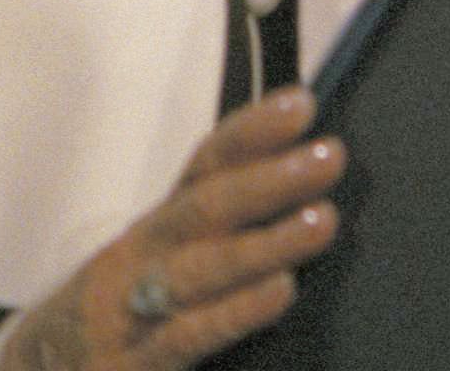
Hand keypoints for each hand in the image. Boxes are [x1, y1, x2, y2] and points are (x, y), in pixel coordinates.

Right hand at [1, 87, 346, 370]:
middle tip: (330, 155)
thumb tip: (300, 179)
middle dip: (269, 180)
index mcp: (157, 225)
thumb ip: (219, 225)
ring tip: (321, 220)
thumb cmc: (119, 310)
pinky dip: (235, 312)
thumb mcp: (158, 258)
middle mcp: (143, 257)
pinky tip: (280, 291)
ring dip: (263, 243)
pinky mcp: (132, 365)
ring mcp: (133, 309)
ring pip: (199, 269)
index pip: (205, 165)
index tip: (301, 104)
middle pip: (204, 209)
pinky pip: (188, 335)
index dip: (251, 132)